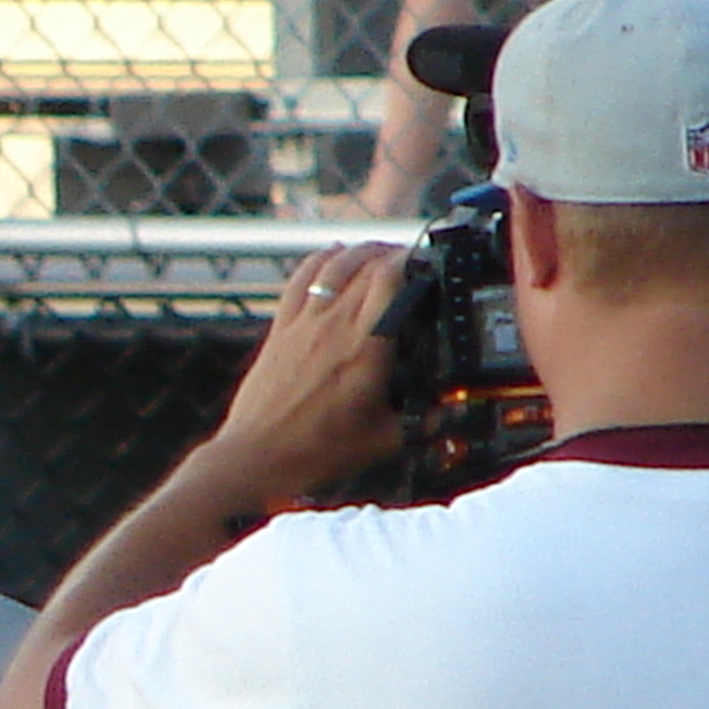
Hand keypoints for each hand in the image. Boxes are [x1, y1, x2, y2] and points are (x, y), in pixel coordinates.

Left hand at [202, 241, 404, 501]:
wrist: (256, 456)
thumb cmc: (317, 451)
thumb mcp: (384, 440)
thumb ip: (423, 422)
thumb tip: (452, 414)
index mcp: (366, 348)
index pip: (391, 280)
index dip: (412, 260)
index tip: (429, 262)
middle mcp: (333, 326)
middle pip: (366, 267)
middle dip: (392, 255)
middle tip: (411, 259)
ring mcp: (303, 324)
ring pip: (333, 266)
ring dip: (359, 252)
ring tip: (379, 252)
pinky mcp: (279, 330)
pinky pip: (299, 281)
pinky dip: (318, 261)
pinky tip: (332, 255)